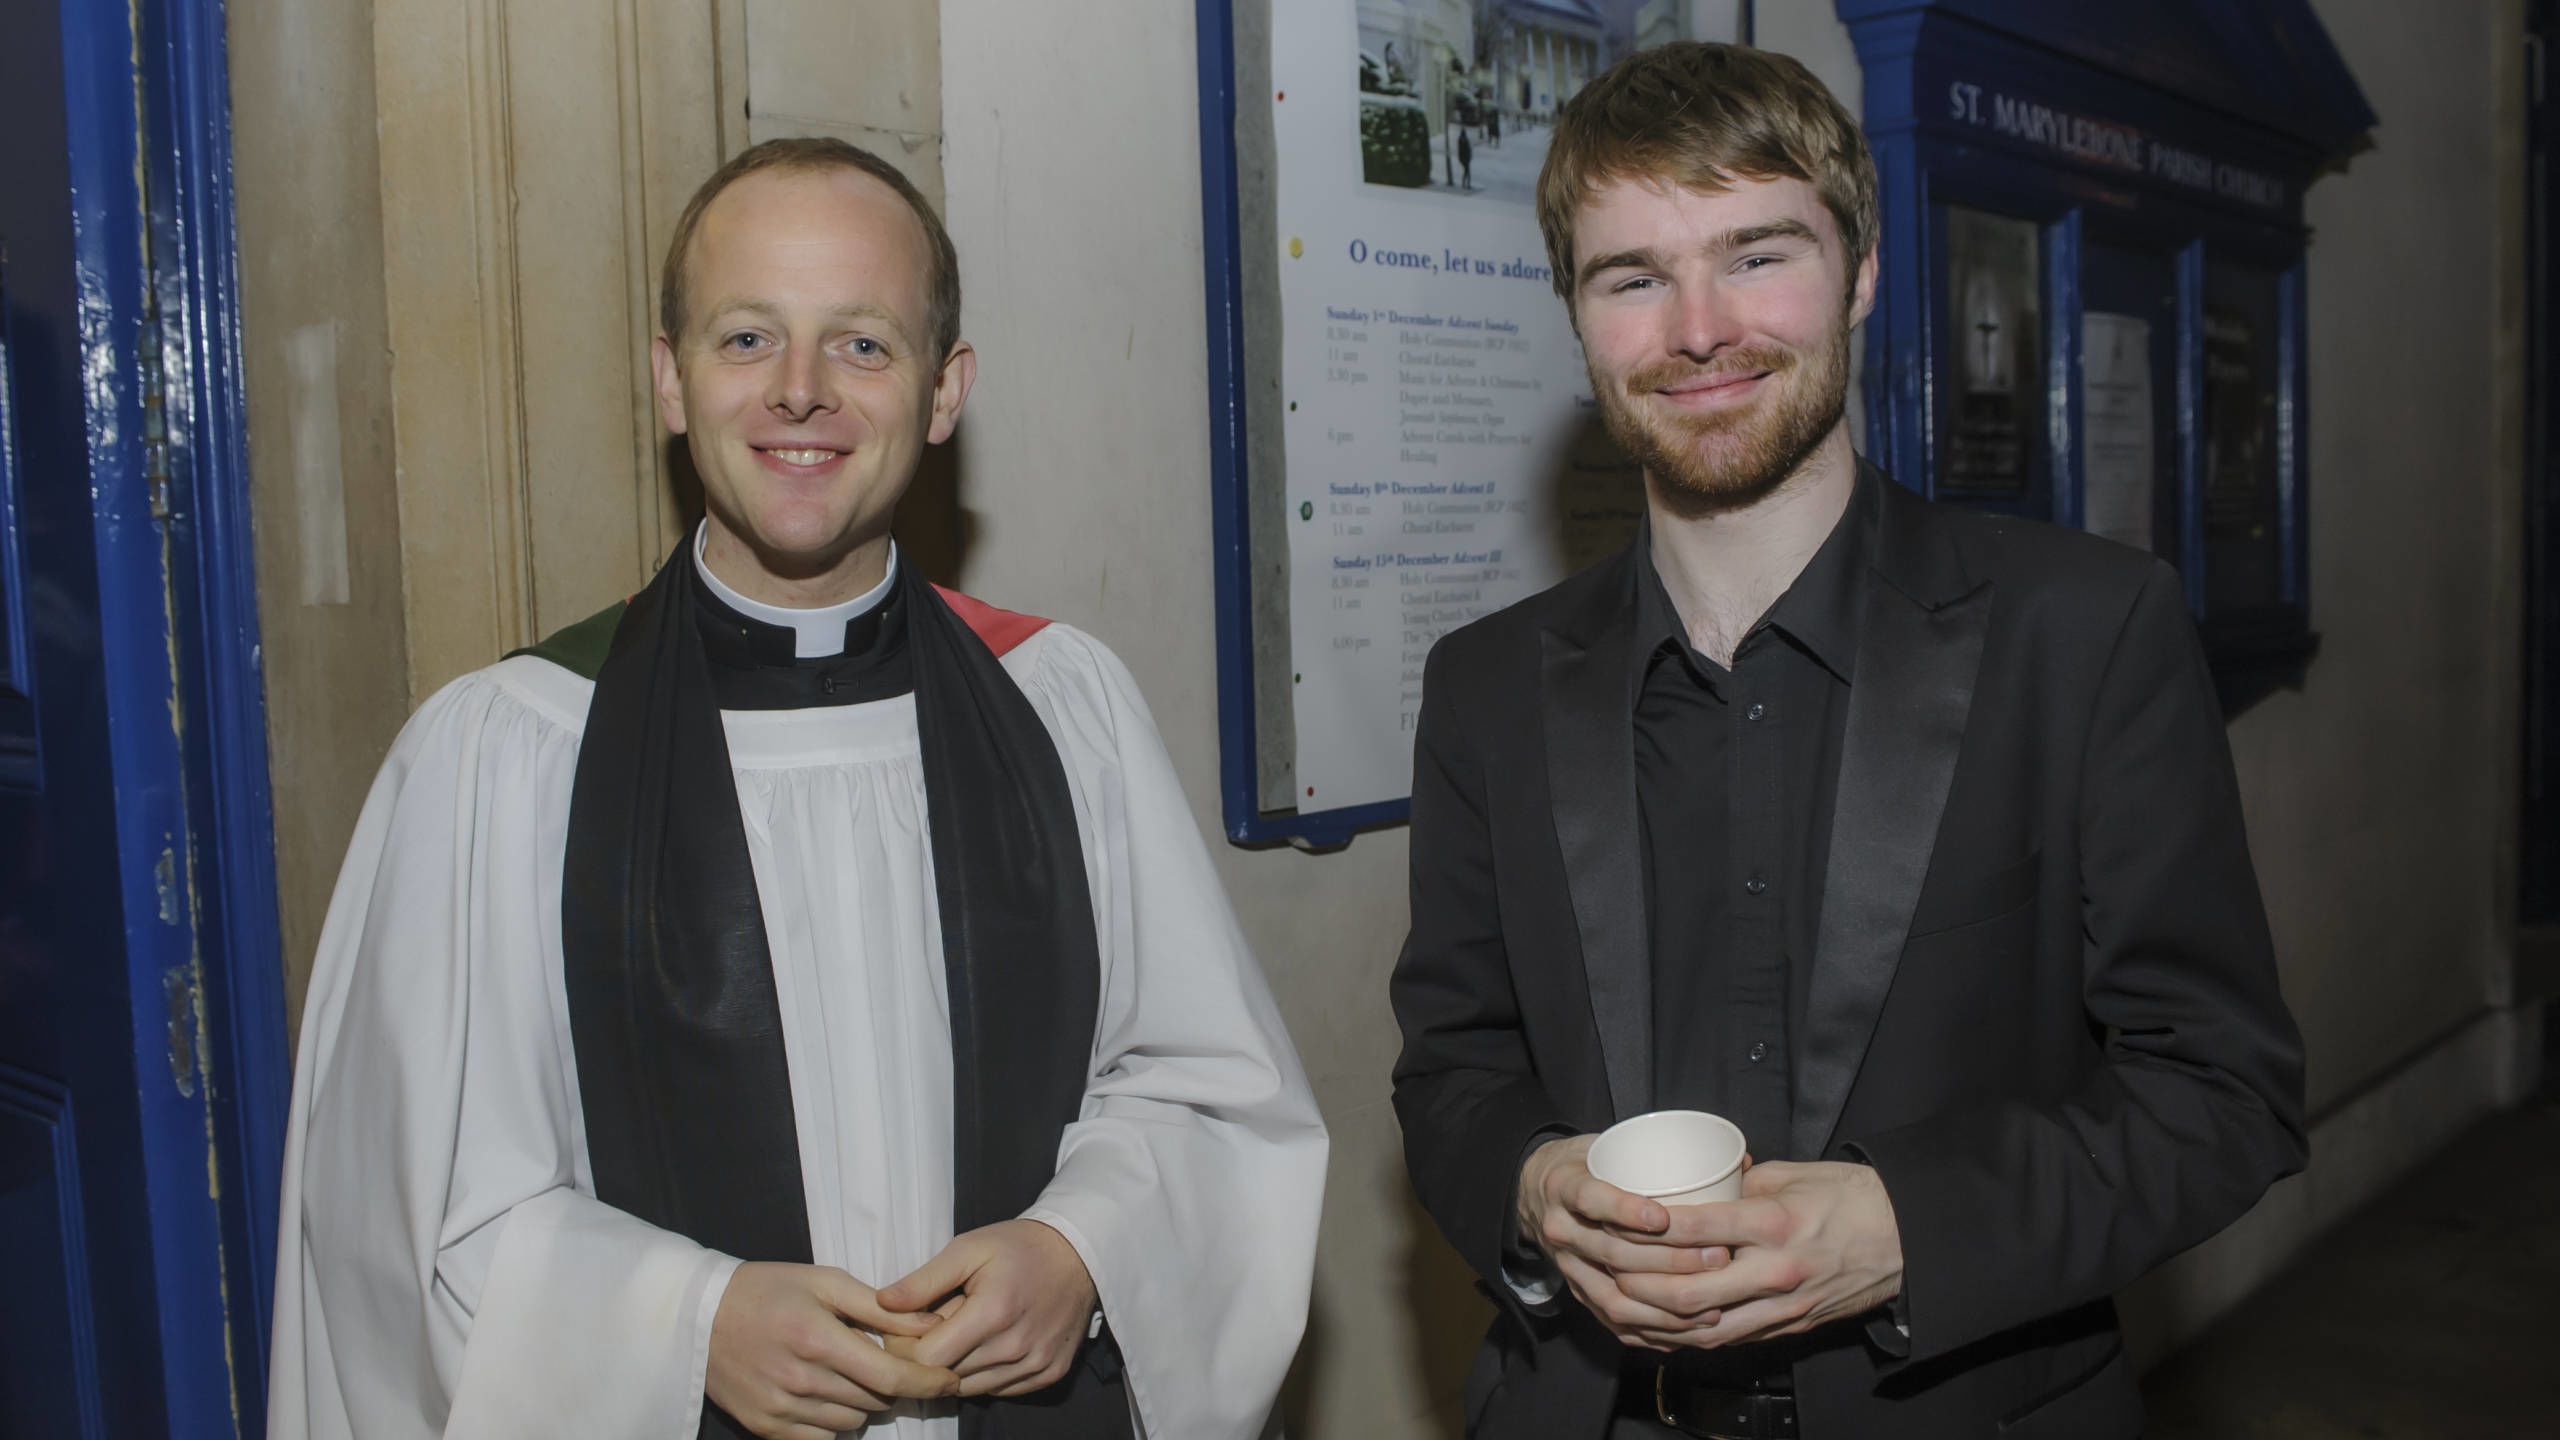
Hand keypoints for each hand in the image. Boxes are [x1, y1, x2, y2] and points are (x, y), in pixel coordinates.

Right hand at [706, 1261, 958, 1438]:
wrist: (698, 1316)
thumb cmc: (769, 1289)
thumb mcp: (826, 1282)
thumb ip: (881, 1308)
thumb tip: (931, 1325)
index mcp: (818, 1338)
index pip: (891, 1376)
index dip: (929, 1382)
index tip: (950, 1380)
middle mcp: (801, 1380)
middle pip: (876, 1400)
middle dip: (891, 1383)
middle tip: (880, 1359)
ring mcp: (781, 1409)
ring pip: (853, 1423)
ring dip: (862, 1402)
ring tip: (845, 1373)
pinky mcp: (766, 1428)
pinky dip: (833, 1422)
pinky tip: (824, 1394)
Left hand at [878, 1219, 1097, 1397]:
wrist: (1078, 1254)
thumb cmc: (1017, 1247)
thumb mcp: (967, 1248)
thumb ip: (923, 1280)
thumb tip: (882, 1304)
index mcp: (993, 1311)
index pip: (928, 1358)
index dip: (909, 1346)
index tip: (911, 1327)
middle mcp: (1016, 1347)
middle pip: (947, 1376)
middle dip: (933, 1356)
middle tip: (940, 1325)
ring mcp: (1036, 1364)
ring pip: (970, 1389)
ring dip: (958, 1368)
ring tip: (965, 1333)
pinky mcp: (1049, 1374)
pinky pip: (999, 1391)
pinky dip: (986, 1374)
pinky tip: (990, 1344)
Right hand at [1516, 1135, 1735, 1348]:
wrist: (1535, 1195)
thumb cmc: (1586, 1166)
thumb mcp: (1607, 1145)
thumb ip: (1663, 1155)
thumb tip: (1740, 1163)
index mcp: (1564, 1187)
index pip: (1592, 1200)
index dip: (1626, 1211)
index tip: (1665, 1218)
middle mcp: (1562, 1230)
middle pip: (1614, 1254)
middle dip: (1669, 1261)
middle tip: (1717, 1257)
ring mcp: (1569, 1269)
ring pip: (1615, 1297)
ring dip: (1666, 1303)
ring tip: (1712, 1303)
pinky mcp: (1579, 1295)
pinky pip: (1614, 1322)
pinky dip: (1653, 1330)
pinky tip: (1687, 1330)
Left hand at [1617, 1160, 1902, 1348]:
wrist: (1907, 1238)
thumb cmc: (1851, 1198)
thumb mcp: (1792, 1174)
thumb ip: (1741, 1183)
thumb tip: (1702, 1182)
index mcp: (1772, 1224)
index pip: (1692, 1230)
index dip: (1644, 1228)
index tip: (1613, 1217)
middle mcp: (1773, 1271)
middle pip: (1688, 1293)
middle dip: (1638, 1285)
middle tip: (1605, 1269)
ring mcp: (1782, 1306)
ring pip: (1705, 1329)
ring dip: (1658, 1321)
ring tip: (1622, 1304)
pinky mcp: (1790, 1326)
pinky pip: (1730, 1340)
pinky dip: (1691, 1336)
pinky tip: (1662, 1326)